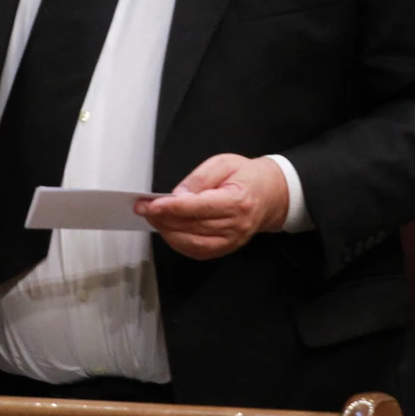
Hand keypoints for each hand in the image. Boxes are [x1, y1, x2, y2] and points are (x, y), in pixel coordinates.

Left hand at [138, 154, 288, 260]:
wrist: (271, 194)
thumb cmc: (246, 176)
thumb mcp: (223, 164)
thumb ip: (200, 179)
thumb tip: (177, 196)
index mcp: (237, 201)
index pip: (199, 207)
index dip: (172, 207)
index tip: (151, 204)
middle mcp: (236, 225)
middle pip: (192, 226)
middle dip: (163, 219)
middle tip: (144, 209)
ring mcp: (232, 240)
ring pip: (193, 242)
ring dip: (168, 232)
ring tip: (153, 219)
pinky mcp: (227, 248)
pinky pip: (198, 251)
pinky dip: (179, 243)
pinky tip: (168, 231)